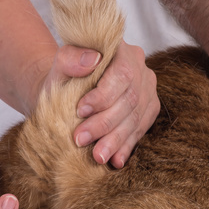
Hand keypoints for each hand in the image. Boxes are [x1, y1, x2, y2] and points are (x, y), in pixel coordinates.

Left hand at [40, 41, 158, 167]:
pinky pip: (141, 129)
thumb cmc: (62, 77)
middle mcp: (139, 65)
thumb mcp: (59, 64)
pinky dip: (126, 146)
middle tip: (81, 139)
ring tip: (97, 156)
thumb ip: (70, 57)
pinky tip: (115, 160)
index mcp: (120, 49)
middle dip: (105, 123)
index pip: (121, 73)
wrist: (67, 91)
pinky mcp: (149, 108)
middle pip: (130, 99)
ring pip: (136, 117)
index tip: (80, 111)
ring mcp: (147, 87)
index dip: (104, 95)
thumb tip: (92, 59)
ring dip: (116, 140)